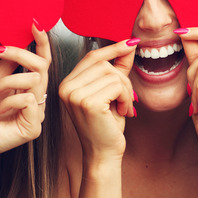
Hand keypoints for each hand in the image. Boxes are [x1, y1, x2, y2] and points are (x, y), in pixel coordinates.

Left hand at [0, 24, 50, 170]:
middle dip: (19, 53)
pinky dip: (8, 100)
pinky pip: (29, 101)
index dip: (41, 41)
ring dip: (6, 81)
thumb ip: (5, 63)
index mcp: (27, 89)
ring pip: (35, 81)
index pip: (41, 62)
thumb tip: (15, 39)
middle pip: (42, 66)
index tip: (33, 23)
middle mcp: (36, 101)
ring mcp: (36, 115)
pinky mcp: (33, 128)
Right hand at [58, 39, 136, 162]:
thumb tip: (128, 45)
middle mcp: (66, 88)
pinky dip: (126, 98)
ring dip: (126, 90)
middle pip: (104, 63)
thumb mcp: (111, 93)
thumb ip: (117, 69)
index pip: (92, 56)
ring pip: (112, 74)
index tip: (131, 43)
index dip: (113, 48)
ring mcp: (75, 95)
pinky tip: (123, 112)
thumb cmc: (106, 127)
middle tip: (127, 99)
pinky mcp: (88, 103)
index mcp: (67, 84)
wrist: (103, 154)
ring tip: (124, 107)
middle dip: (123, 79)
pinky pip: (117, 86)